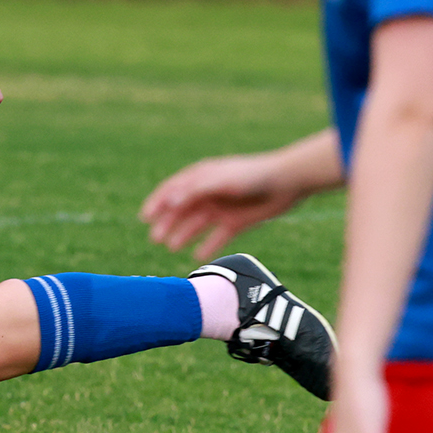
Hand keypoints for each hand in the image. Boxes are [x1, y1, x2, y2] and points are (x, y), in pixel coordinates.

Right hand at [139, 151, 303, 259]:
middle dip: (167, 223)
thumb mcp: (222, 180)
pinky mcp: (235, 223)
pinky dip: (207, 247)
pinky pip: (217, 238)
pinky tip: (197, 257)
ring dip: (182, 235)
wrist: (288, 182)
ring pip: (196, 225)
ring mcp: (221, 209)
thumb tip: (170, 201)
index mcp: (201, 178)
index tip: (145, 217)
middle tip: (155, 239)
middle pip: (181, 210)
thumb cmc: (253, 175)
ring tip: (171, 248)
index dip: (157, 203)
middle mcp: (208, 194)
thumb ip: (196, 190)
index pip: (172, 190)